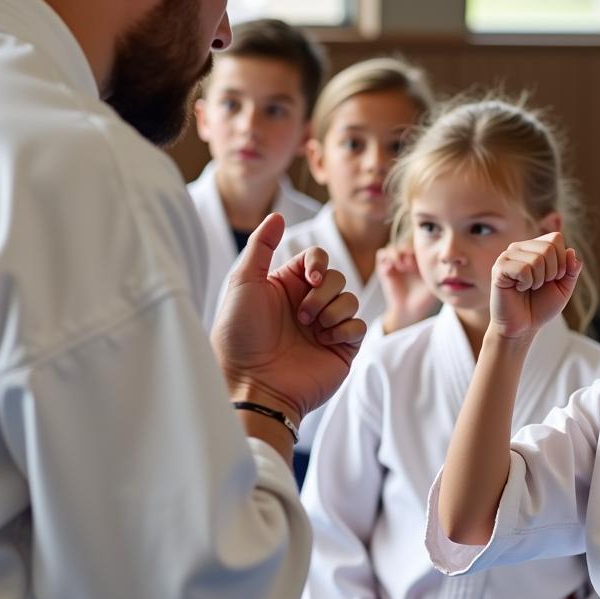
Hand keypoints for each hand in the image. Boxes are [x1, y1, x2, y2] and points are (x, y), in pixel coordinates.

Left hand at [211, 213, 366, 419]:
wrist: (252, 383)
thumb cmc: (240, 336)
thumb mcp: (243, 282)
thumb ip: (261, 246)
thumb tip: (277, 215)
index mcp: (287, 288)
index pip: (318, 260)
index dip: (319, 263)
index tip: (311, 277)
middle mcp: (308, 306)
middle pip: (338, 278)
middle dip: (324, 292)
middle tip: (302, 315)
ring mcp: (326, 328)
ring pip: (351, 300)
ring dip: (333, 310)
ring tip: (312, 330)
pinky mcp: (341, 349)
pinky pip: (359, 326)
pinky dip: (345, 328)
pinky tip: (326, 340)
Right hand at [376, 243, 438, 333]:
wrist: (410, 311)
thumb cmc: (425, 298)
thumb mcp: (436, 283)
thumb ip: (442, 273)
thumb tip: (451, 262)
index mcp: (421, 259)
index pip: (418, 244)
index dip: (418, 249)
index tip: (419, 263)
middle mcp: (407, 258)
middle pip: (404, 243)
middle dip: (406, 250)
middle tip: (410, 265)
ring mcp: (395, 263)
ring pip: (392, 246)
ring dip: (396, 254)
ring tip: (402, 266)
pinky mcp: (384, 268)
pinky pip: (381, 254)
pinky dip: (386, 258)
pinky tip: (392, 268)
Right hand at [490, 233, 580, 341]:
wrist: (522, 327)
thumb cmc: (540, 306)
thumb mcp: (564, 288)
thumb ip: (572, 269)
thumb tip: (571, 251)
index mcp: (534, 247)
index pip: (556, 238)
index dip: (562, 260)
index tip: (554, 278)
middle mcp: (520, 247)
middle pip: (549, 247)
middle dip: (552, 272)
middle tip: (540, 285)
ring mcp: (507, 256)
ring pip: (537, 259)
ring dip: (539, 280)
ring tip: (529, 287)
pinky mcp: (499, 268)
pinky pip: (523, 269)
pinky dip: (526, 283)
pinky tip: (518, 288)